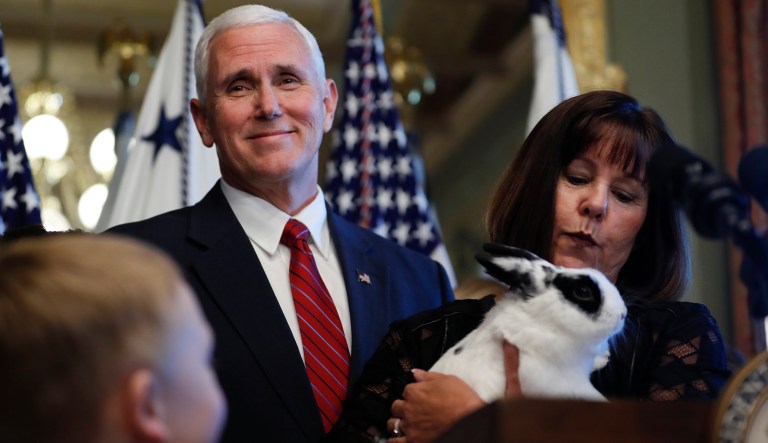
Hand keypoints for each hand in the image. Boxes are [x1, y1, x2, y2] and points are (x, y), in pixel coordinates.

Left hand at [386, 341, 521, 442]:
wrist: (470, 421)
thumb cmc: (462, 401)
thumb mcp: (448, 380)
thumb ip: (428, 376)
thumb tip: (415, 373)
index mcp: (415, 392)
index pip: (406, 390)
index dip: (412, 394)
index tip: (418, 397)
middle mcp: (409, 408)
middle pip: (396, 407)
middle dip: (402, 408)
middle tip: (410, 411)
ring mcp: (410, 426)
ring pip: (392, 424)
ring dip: (396, 423)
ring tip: (403, 425)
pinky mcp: (413, 441)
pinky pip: (395, 442)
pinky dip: (395, 440)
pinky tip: (398, 439)